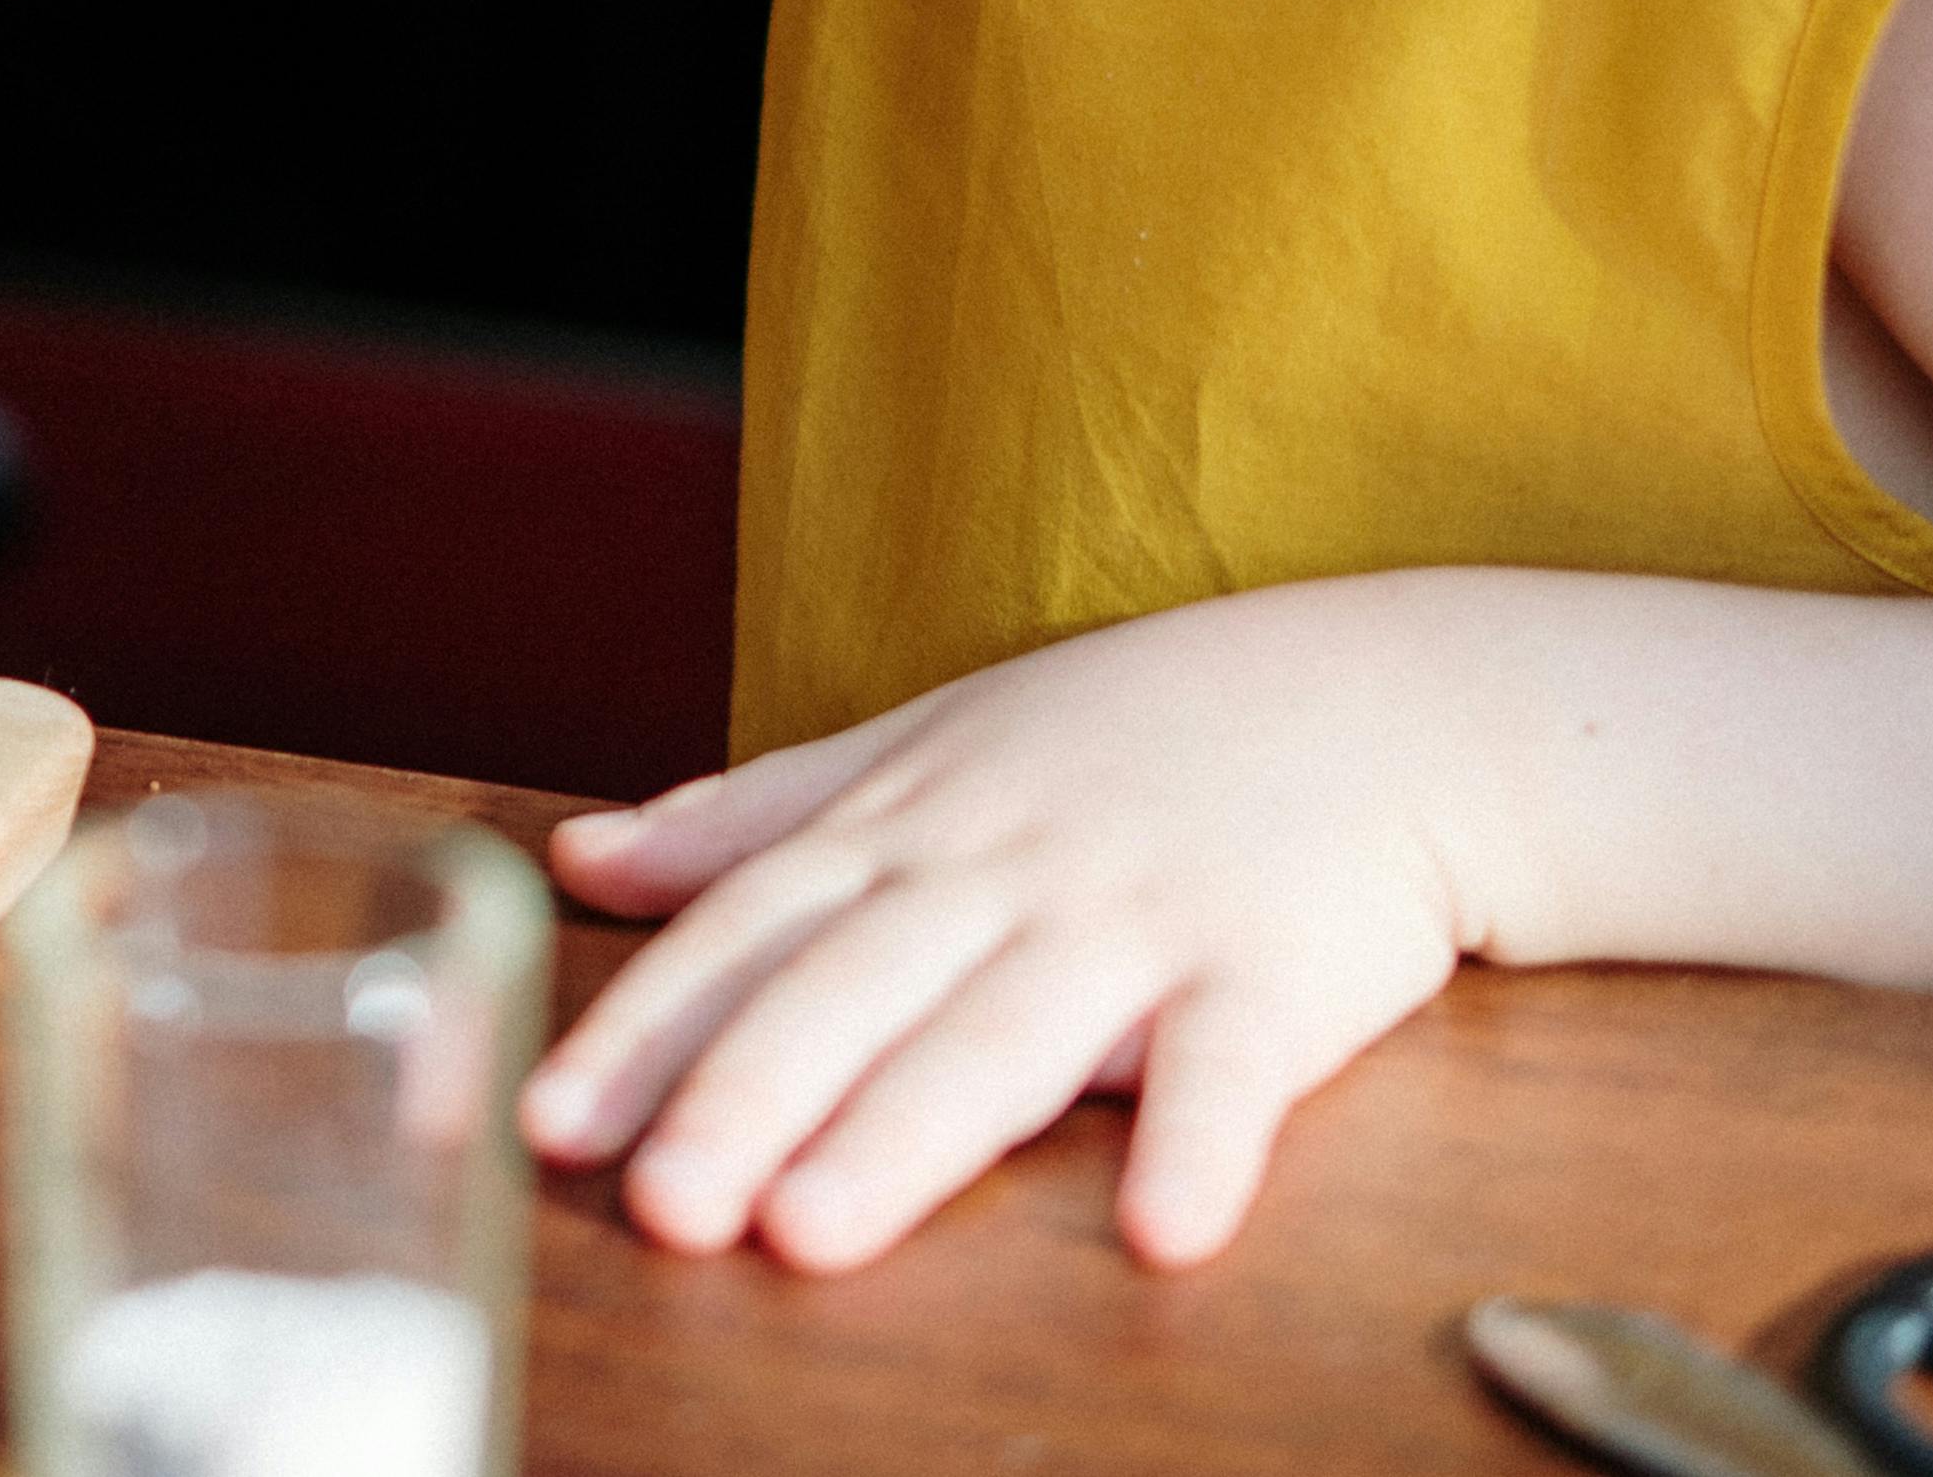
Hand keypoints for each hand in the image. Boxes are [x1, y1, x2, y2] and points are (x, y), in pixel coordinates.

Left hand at [521, 580, 1499, 1272]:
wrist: (1385, 698)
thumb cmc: (1134, 736)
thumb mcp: (927, 747)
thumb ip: (754, 817)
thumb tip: (580, 856)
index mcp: (908, 822)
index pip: (748, 930)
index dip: (646, 1026)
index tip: (547, 1122)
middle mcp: (1000, 867)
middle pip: (850, 991)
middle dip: (743, 1097)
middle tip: (654, 1206)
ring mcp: (1136, 917)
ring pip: (1003, 1035)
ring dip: (905, 1136)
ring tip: (809, 1235)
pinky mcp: (1278, 973)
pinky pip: (1236, 1069)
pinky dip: (1202, 1145)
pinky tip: (1161, 1233)